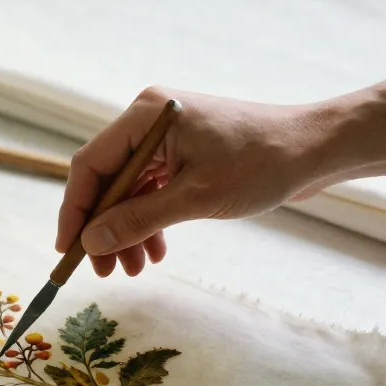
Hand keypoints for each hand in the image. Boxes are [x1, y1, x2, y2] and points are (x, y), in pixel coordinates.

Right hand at [55, 86, 323, 276]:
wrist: (316, 149)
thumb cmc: (261, 163)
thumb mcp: (194, 198)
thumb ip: (137, 220)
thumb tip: (91, 243)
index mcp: (144, 115)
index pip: (90, 165)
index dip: (75, 210)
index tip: (69, 250)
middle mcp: (147, 121)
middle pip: (106, 180)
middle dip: (104, 228)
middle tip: (103, 270)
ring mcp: (165, 137)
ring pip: (128, 190)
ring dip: (126, 230)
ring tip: (133, 268)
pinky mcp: (182, 153)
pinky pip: (150, 190)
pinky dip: (148, 221)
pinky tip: (154, 250)